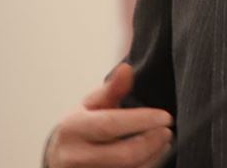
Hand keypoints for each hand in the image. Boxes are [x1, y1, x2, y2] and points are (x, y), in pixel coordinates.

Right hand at [46, 63, 173, 167]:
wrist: (59, 160)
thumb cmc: (81, 128)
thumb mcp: (91, 106)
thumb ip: (112, 89)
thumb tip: (126, 68)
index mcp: (72, 129)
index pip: (110, 125)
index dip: (141, 120)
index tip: (166, 116)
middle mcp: (73, 157)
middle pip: (123, 155)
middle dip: (151, 143)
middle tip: (167, 131)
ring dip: (152, 157)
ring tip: (163, 142)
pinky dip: (146, 167)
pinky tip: (153, 157)